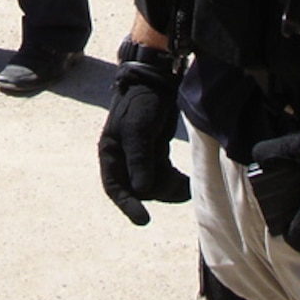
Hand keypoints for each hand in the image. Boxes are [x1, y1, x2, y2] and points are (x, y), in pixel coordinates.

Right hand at [98, 48, 189, 224]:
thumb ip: (140, 159)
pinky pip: (164, 177)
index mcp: (111, 153)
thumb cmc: (142, 101)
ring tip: (187, 185)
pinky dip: (176, 182)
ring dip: (170, 188)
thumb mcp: (138, 128)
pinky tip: (188, 183)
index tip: (144, 220)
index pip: (115, 187)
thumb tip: (142, 191)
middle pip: (138, 189)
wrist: (158, 79)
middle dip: (158, 191)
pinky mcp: (155, 154)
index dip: (127, 206)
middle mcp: (123, 158)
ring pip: (153, 185)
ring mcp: (140, 156)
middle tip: (179, 186)